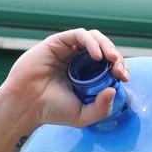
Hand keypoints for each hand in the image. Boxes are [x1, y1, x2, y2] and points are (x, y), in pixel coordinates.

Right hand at [0, 28, 129, 129]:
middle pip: (104, 49)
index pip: (108, 65)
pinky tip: (97, 56)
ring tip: (112, 59)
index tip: (124, 78)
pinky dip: (91, 42)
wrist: (28, 105)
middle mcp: (78, 60)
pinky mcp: (57, 42)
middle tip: (120, 70)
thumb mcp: (83, 116)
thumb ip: (101, 108)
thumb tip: (114, 90)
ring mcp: (68, 50)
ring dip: (106, 46)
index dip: (119, 68)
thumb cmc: (53, 111)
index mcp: (86, 75)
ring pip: (93, 38)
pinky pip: (79, 35)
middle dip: (116, 57)